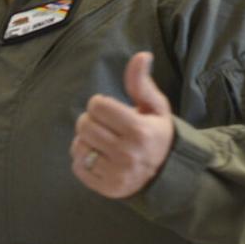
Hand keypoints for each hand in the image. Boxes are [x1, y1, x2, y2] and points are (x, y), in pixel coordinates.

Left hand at [71, 52, 175, 198]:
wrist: (167, 174)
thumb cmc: (157, 134)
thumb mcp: (155, 108)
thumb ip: (141, 83)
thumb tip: (141, 55)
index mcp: (140, 131)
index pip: (97, 106)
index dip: (100, 104)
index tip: (111, 111)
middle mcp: (127, 153)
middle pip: (84, 124)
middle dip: (91, 120)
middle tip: (105, 126)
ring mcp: (116, 173)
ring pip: (79, 145)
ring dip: (86, 140)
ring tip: (103, 142)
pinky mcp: (106, 188)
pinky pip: (77, 166)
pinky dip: (83, 159)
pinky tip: (99, 157)